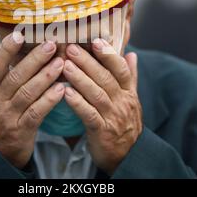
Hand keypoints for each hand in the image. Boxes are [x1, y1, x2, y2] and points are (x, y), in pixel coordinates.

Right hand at [0, 32, 64, 168]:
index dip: (6, 50)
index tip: (20, 34)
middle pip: (15, 76)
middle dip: (35, 59)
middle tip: (51, 44)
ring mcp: (7, 117)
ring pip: (27, 93)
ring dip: (46, 76)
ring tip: (61, 63)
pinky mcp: (20, 131)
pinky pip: (36, 113)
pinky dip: (49, 100)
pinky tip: (61, 89)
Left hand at [62, 39, 141, 173]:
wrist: (129, 155)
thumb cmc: (125, 122)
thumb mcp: (131, 98)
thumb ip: (130, 76)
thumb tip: (131, 54)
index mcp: (128, 92)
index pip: (121, 69)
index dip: (109, 54)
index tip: (96, 41)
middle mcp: (122, 102)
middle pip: (105, 78)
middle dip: (88, 62)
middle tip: (71, 48)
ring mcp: (113, 117)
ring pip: (96, 94)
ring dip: (80, 79)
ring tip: (65, 65)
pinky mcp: (102, 131)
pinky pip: (89, 115)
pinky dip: (78, 103)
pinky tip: (65, 93)